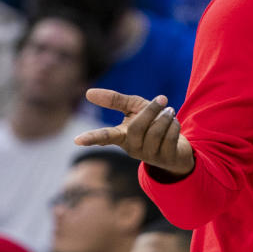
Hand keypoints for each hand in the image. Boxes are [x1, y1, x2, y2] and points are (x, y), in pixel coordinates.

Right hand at [74, 88, 194, 177]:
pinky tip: (174, 123)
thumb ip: (115, 100)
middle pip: (137, 128)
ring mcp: (149, 156)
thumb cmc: (150, 124)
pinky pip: (170, 137)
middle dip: (151, 111)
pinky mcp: (166, 159)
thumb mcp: (134, 108)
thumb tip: (88, 93)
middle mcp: (132, 149)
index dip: (92, 138)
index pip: (105, 137)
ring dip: (166, 117)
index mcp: (121, 137)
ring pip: (156, 132)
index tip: (77, 140)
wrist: (176, 147)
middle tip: (162, 99)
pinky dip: (174, 125)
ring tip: (170, 111)